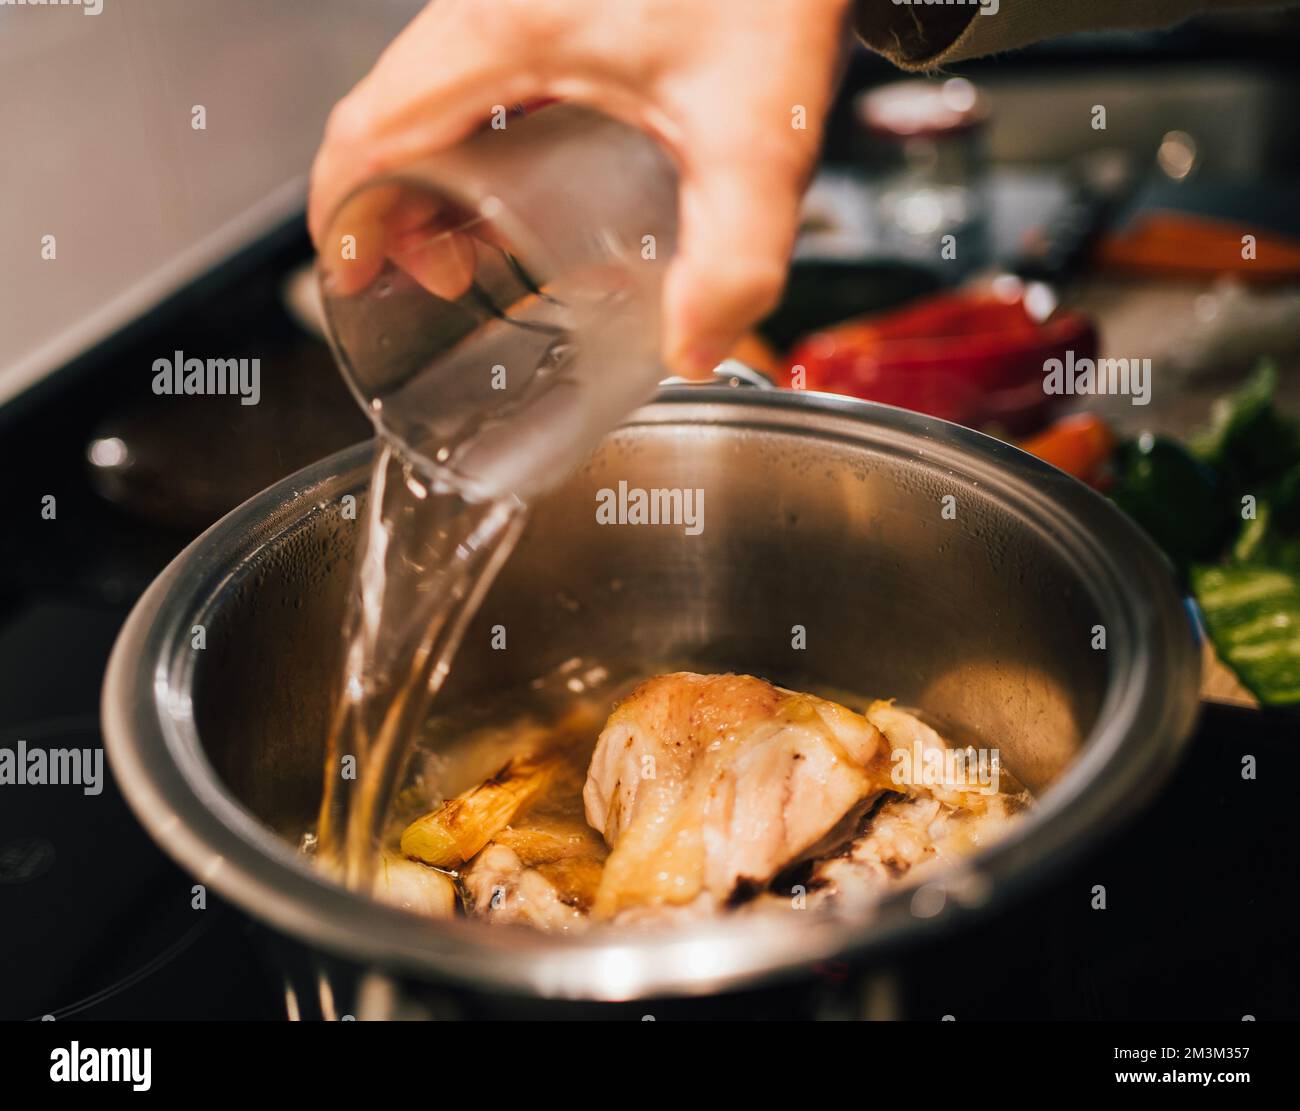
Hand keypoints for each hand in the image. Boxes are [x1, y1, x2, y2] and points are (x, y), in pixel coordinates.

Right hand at [308, 0, 849, 376]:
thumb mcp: (757, 136)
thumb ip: (733, 259)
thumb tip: (690, 346)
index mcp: (502, 34)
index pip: (367, 127)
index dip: (344, 214)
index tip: (350, 276)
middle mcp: (491, 5)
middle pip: (391, 116)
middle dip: (395, 212)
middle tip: (447, 280)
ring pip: (432, 94)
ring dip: (435, 176)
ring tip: (482, 247)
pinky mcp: (555, 2)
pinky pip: (481, 76)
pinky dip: (476, 141)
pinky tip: (527, 182)